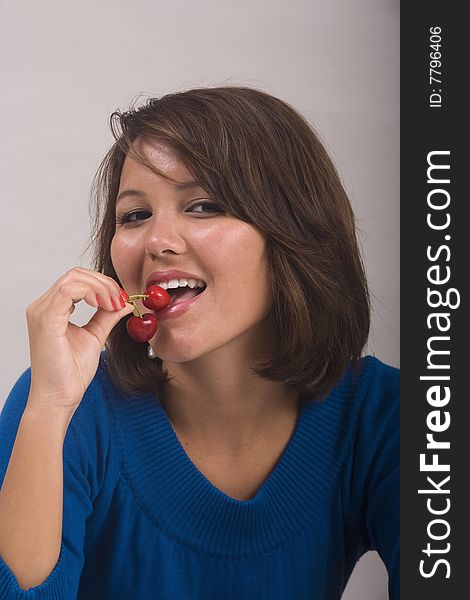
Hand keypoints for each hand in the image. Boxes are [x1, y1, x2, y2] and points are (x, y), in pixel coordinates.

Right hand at [25, 267, 134, 411]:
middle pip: (75, 274)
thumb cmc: (71, 372)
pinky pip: (68, 291)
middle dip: (104, 283)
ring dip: (101, 287)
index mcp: (51, 309)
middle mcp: (42, 307)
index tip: (121, 299)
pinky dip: (91, 293)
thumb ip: (107, 316)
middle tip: (120, 300)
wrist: (60, 397)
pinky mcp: (46, 320)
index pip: (77, 280)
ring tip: (114, 305)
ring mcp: (41, 312)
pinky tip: (104, 306)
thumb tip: (126, 302)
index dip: (103, 284)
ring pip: (73, 279)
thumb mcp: (95, 336)